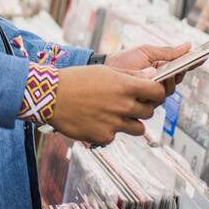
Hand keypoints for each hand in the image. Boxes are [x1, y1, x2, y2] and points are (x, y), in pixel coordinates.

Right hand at [47, 65, 168, 144]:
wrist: (50, 96)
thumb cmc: (76, 79)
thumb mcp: (105, 71)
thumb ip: (131, 75)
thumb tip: (153, 74)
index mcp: (125, 86)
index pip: (158, 93)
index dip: (156, 93)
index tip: (151, 93)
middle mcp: (123, 106)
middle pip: (149, 112)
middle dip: (142, 107)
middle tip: (126, 102)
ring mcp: (114, 124)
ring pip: (138, 128)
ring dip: (130, 122)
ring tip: (111, 113)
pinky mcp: (104, 137)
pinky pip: (116, 135)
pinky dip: (109, 129)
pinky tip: (94, 119)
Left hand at [106, 42, 190, 96]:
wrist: (105, 70)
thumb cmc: (124, 60)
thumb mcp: (146, 51)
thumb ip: (167, 52)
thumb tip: (188, 46)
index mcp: (162, 69)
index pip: (181, 68)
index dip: (192, 63)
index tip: (202, 57)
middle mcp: (159, 83)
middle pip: (177, 81)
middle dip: (178, 73)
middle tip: (180, 66)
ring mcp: (152, 94)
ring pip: (168, 92)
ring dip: (167, 83)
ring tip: (164, 75)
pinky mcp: (144, 103)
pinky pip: (155, 100)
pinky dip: (156, 92)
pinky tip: (155, 84)